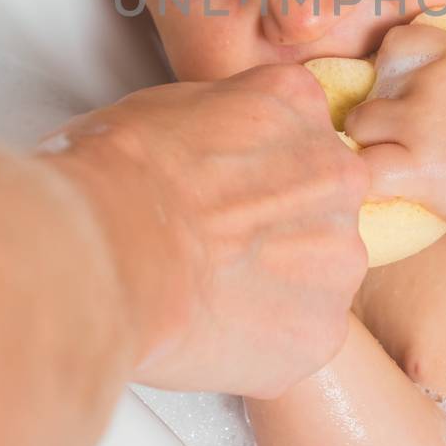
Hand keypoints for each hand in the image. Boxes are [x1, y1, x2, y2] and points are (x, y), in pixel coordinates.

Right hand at [38, 64, 368, 397]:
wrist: (107, 251)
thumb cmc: (115, 175)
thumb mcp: (171, 104)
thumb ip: (224, 125)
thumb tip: (217, 150)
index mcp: (298, 104)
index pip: (296, 134)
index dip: (251, 170)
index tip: (217, 192)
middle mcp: (338, 173)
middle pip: (317, 204)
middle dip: (272, 228)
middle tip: (211, 248)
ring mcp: (338, 253)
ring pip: (315, 274)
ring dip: (272, 285)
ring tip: (205, 292)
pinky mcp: (323, 328)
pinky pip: (301, 335)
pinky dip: (263, 342)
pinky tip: (212, 329)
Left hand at [342, 17, 445, 236]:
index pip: (395, 41)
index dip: (389, 65)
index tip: (397, 89)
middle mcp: (430, 81)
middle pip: (371, 86)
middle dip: (378, 107)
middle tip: (391, 131)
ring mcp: (418, 124)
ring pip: (359, 124)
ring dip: (367, 142)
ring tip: (385, 157)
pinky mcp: (415, 167)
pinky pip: (365, 168)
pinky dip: (365, 177)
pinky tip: (378, 183)